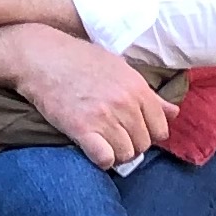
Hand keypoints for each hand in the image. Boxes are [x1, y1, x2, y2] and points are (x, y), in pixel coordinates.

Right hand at [7, 35, 170, 175]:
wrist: (42, 56)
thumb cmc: (80, 60)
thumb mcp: (120, 69)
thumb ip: (148, 94)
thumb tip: (174, 112)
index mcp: (137, 87)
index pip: (161, 128)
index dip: (148, 133)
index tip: (133, 131)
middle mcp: (125, 103)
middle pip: (144, 144)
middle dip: (132, 145)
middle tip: (115, 137)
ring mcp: (104, 116)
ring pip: (126, 154)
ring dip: (116, 154)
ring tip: (103, 143)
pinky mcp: (81, 128)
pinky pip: (105, 159)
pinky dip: (101, 160)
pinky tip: (93, 150)